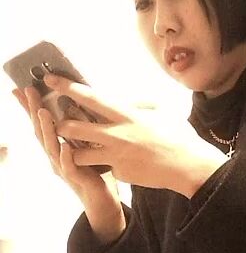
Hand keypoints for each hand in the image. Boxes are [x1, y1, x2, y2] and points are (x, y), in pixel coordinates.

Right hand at [12, 86, 125, 243]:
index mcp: (55, 146)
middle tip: (29, 91)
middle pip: (41, 131)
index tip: (21, 88)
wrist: (100, 199)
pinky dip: (66, 156)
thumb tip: (71, 105)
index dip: (30, 107)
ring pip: (51, 147)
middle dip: (34, 111)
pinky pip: (69, 167)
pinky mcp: (77, 178)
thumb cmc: (91, 170)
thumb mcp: (81, 144)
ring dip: (47, 129)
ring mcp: (63, 167)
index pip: (40, 123)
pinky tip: (65, 146)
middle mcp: (54, 156)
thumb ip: (74, 128)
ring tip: (44, 112)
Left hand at [43, 74, 227, 197]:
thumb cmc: (177, 136)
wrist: (188, 166)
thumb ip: (137, 104)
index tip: (50, 79)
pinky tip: (114, 163)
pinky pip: (103, 167)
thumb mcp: (159, 111)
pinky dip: (104, 164)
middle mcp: (116, 135)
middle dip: (60, 125)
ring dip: (74, 151)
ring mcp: (115, 157)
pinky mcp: (119, 173)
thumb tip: (124, 101)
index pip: (89, 97)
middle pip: (73, 129)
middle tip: (59, 123)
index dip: (67, 87)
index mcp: (125, 114)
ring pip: (79, 155)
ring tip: (78, 148)